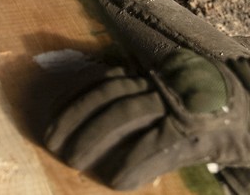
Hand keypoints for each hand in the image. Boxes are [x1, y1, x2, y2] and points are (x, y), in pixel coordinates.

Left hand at [46, 48, 249, 188]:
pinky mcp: (194, 134)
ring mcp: (178, 106)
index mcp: (153, 76)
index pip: (103, 79)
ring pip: (124, 115)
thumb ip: (140, 102)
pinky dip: (132, 165)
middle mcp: (162, 84)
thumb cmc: (210, 117)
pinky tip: (116, 182)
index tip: (49, 115)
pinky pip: (155, 147)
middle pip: (107, 95)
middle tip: (52, 143)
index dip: (72, 96)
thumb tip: (88, 125)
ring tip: (71, 161)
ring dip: (91, 138)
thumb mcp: (173, 101)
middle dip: (74, 118)